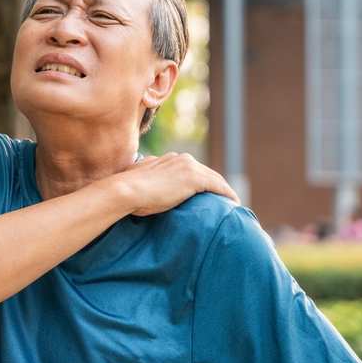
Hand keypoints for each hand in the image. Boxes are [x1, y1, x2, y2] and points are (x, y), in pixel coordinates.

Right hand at [118, 152, 239, 215]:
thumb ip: (147, 180)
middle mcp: (181, 159)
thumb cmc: (128, 191)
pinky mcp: (196, 178)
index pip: (190, 169)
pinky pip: (219, 187)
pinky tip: (234, 203)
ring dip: (223, 190)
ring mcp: (189, 167)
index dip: (200, 181)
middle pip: (206, 172)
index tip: (204, 193)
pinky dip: (228, 195)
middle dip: (215, 185)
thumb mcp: (139, 182)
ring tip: (230, 203)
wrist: (127, 190)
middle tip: (222, 200)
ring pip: (215, 178)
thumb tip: (144, 187)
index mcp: (169, 159)